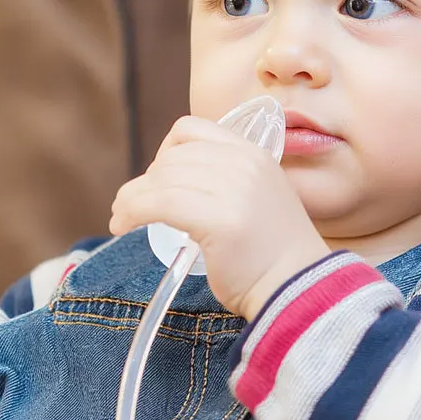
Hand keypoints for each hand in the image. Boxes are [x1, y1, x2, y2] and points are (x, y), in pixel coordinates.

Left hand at [110, 116, 328, 318]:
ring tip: (121, 217)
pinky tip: (123, 225)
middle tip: (132, 206)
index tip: (157, 178)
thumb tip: (166, 177)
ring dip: (130, 199)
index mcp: (253, 153)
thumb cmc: (269, 255)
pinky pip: (159, 204)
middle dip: (144, 182)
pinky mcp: (220, 219)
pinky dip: (132, 212)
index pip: (191, 129)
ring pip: (160, 180)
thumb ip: (222, 178)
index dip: (164, 151)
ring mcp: (234, 189)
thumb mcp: (254, 196)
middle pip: (171, 157)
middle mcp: (244, 164)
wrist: (299, 290)